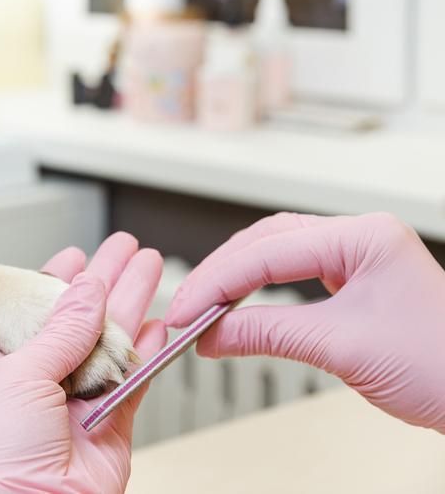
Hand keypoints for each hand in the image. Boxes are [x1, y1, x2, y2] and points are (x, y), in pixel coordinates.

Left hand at [0, 234, 167, 493]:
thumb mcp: (18, 375)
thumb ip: (61, 331)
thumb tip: (88, 290)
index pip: (34, 310)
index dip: (60, 281)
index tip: (80, 254)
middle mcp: (37, 382)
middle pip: (79, 319)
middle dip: (106, 282)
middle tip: (126, 248)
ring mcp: (75, 403)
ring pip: (111, 343)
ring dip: (133, 304)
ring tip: (151, 267)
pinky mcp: (110, 426)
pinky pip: (134, 379)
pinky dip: (150, 350)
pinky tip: (162, 324)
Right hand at [166, 212, 444, 432]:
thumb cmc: (443, 367)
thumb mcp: (341, 347)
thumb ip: (268, 333)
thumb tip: (212, 334)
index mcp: (363, 236)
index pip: (267, 250)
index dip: (218, 282)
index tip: (185, 311)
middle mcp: (360, 237)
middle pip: (266, 241)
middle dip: (221, 275)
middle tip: (186, 311)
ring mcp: (358, 257)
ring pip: (275, 253)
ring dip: (237, 280)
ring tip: (205, 310)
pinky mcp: (356, 282)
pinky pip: (293, 274)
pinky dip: (259, 291)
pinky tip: (240, 308)